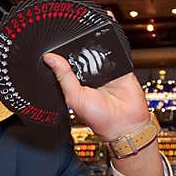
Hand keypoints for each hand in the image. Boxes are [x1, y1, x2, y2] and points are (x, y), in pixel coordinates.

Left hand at [43, 52, 163, 175]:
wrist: (124, 123)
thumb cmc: (99, 118)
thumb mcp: (74, 97)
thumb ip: (63, 76)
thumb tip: (50, 59)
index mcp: (75, 83)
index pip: (65, 64)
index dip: (61, 58)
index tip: (57, 52)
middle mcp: (89, 76)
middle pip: (80, 56)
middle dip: (78, 55)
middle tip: (79, 61)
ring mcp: (104, 72)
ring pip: (96, 52)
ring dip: (94, 54)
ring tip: (95, 67)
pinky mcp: (119, 68)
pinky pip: (113, 54)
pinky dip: (110, 53)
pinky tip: (106, 61)